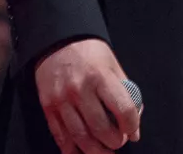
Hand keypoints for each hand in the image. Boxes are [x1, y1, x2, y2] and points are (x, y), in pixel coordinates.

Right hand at [33, 38, 140, 153]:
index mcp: (101, 76)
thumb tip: (135, 116)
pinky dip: (71, 148)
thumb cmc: (90, 51)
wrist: (58, 40)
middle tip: (119, 143)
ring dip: (95, 150)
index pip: (123, 108)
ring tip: (104, 152)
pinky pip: (60, 135)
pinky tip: (80, 152)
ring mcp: (62, 100)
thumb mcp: (112, 63)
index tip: (134, 132)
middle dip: (114, 142)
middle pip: (100, 128)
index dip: (132, 125)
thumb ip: (124, 89)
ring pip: (79, 136)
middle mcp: (80, 89)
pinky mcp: (48, 107)